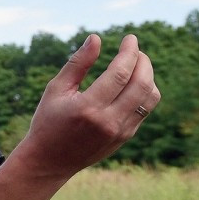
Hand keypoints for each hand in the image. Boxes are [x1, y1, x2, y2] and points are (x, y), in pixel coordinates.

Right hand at [21, 34, 159, 176]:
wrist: (50, 161)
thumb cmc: (49, 120)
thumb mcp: (56, 89)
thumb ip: (78, 63)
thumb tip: (96, 38)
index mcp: (88, 107)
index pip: (120, 73)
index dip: (129, 52)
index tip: (130, 38)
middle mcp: (109, 121)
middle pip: (141, 84)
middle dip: (143, 61)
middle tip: (134, 49)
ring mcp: (120, 132)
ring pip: (149, 98)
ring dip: (147, 76)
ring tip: (135, 64)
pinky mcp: (125, 137)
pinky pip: (145, 109)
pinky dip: (144, 91)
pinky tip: (131, 82)